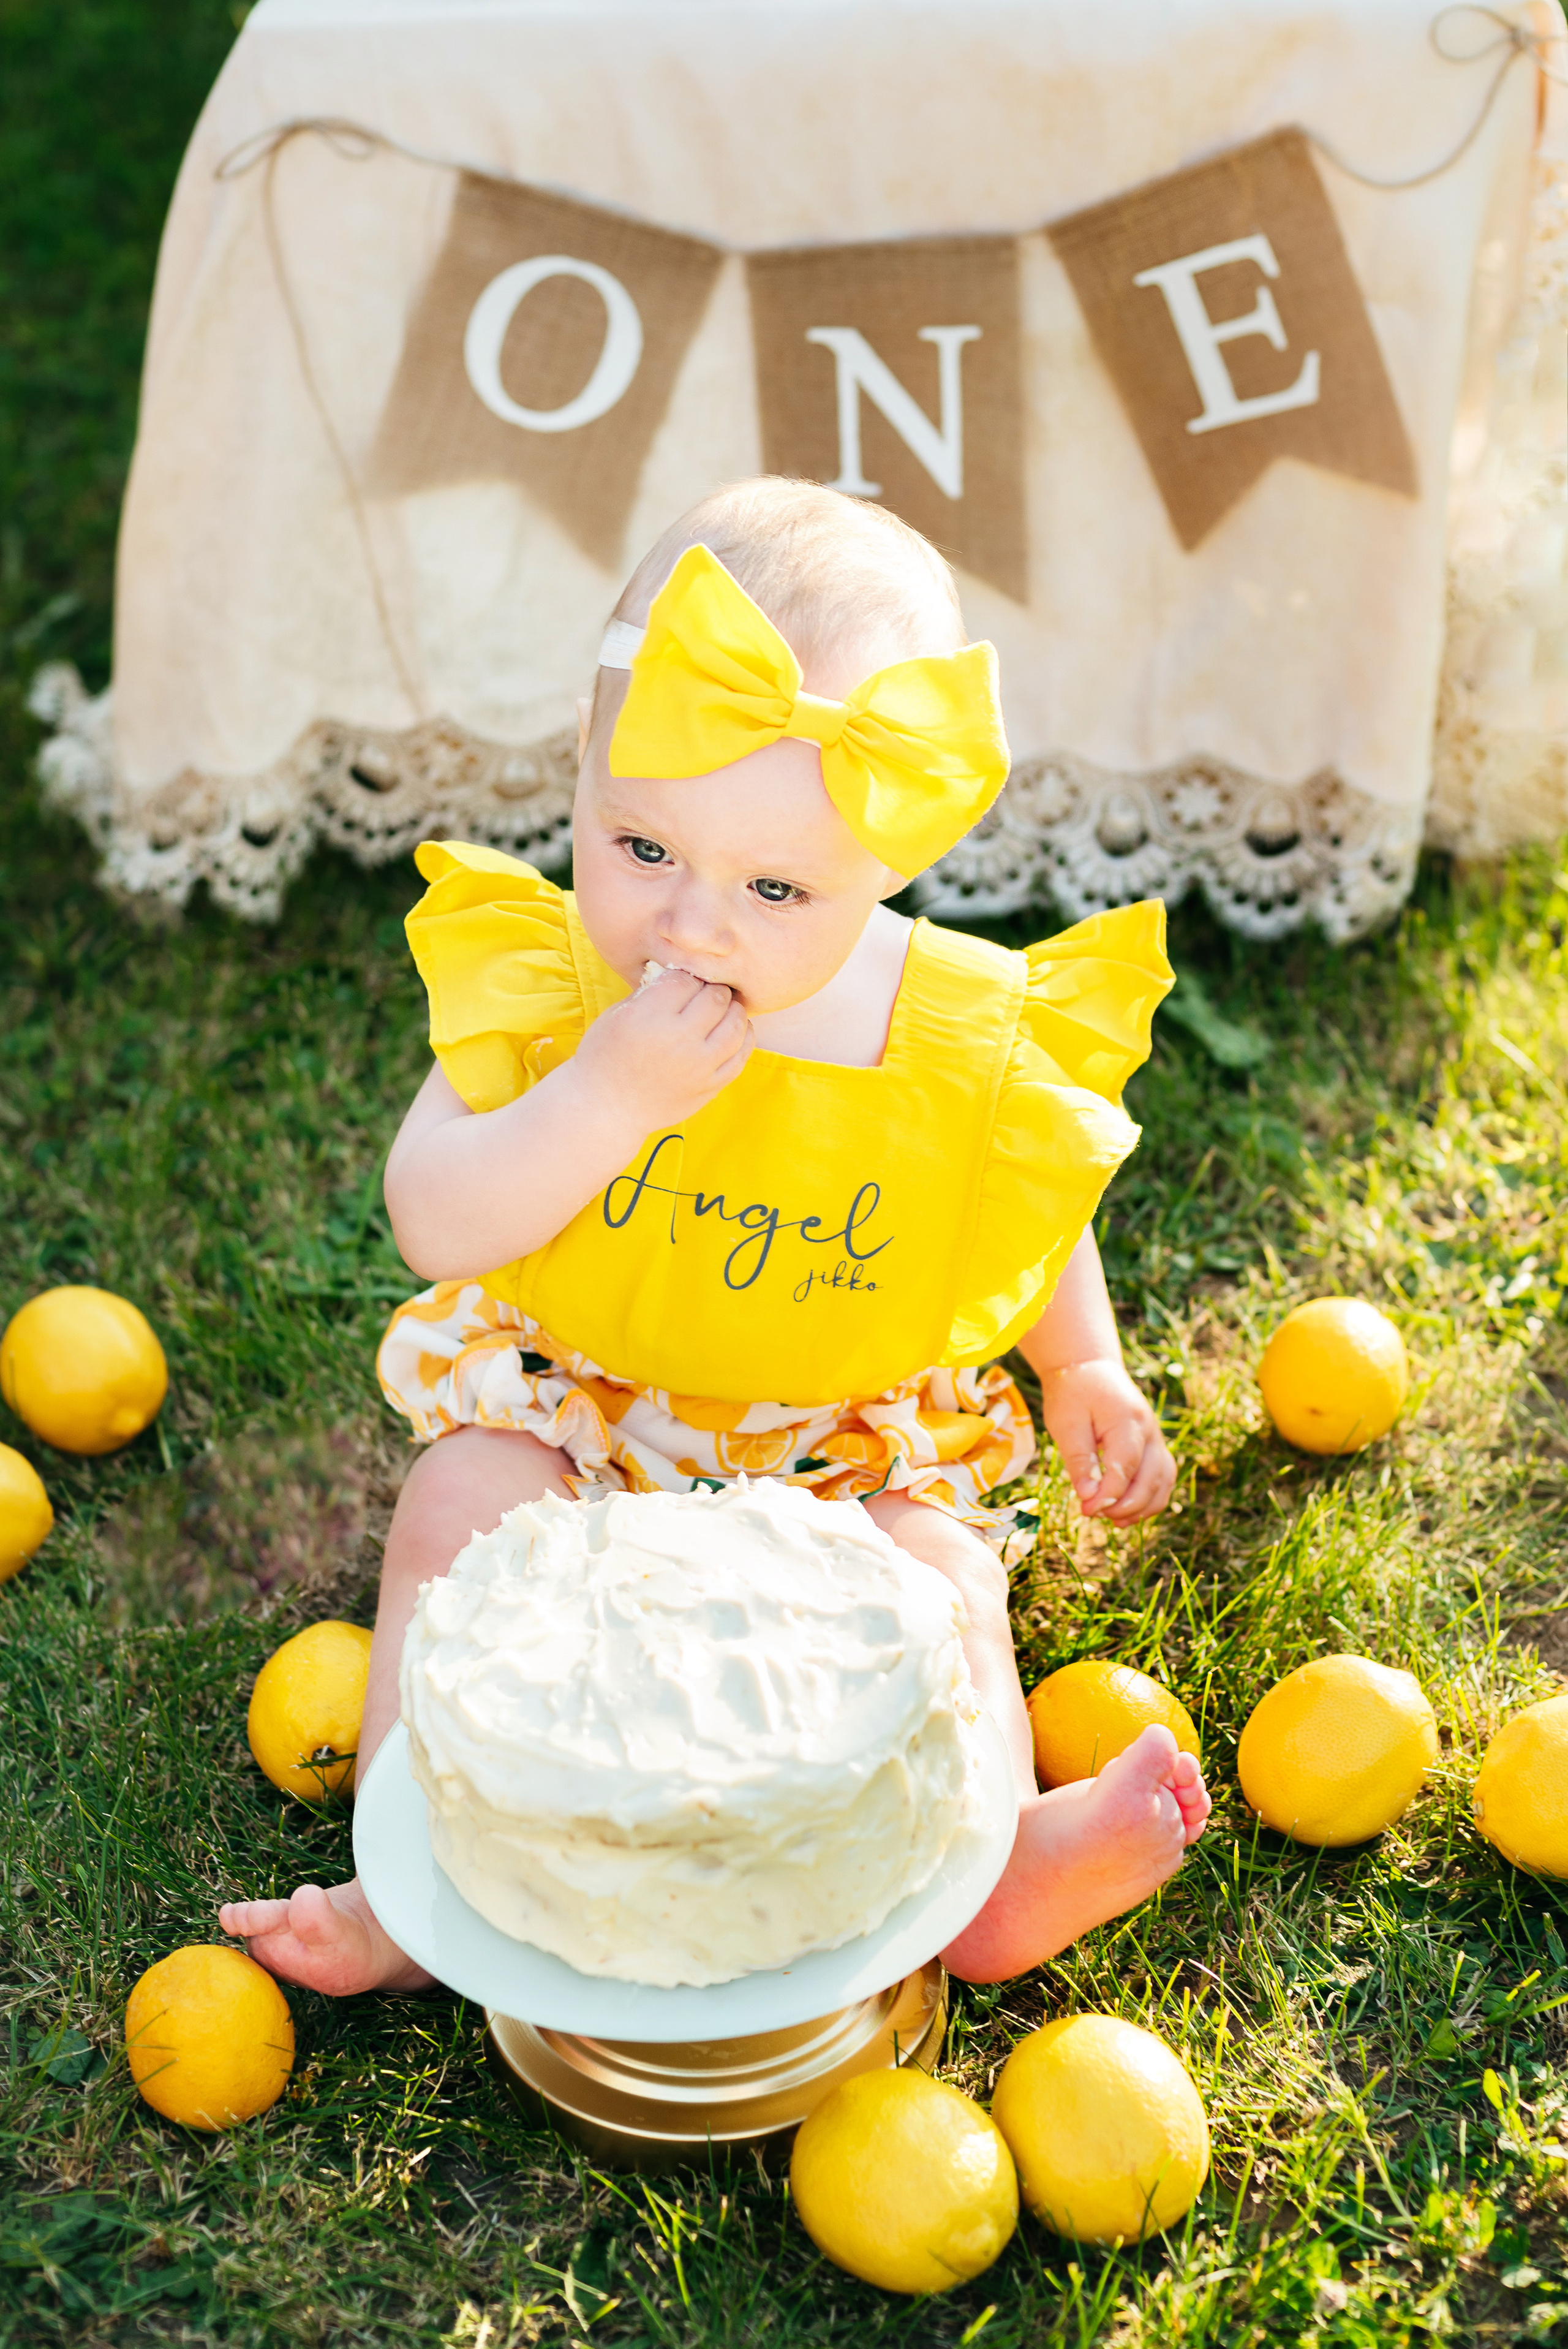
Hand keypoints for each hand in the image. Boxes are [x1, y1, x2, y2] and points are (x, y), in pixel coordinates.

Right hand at [567, 969, 752, 1133]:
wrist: (606, 1108)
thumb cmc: (605, 1056)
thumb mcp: (617, 1014)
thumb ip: (651, 992)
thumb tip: (683, 971)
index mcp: (649, 1017)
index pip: (686, 979)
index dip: (687, 975)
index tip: (683, 981)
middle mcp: (678, 1040)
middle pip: (716, 997)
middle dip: (712, 988)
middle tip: (705, 991)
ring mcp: (699, 1066)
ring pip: (736, 1023)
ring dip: (733, 1010)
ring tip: (723, 1008)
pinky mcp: (710, 1087)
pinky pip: (741, 1055)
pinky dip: (742, 1037)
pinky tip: (734, 1030)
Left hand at [1037, 1357, 1175, 1523]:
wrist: (1089, 1369)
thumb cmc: (1073, 1394)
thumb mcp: (1066, 1424)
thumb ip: (1080, 1460)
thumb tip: (1089, 1497)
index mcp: (1127, 1420)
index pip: (1126, 1466)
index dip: (1109, 1494)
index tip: (1086, 1509)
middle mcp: (1150, 1431)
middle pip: (1151, 1479)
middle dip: (1125, 1505)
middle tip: (1093, 1514)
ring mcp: (1157, 1439)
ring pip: (1163, 1482)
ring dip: (1141, 1507)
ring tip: (1112, 1520)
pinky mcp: (1154, 1447)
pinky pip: (1163, 1478)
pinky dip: (1149, 1499)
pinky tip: (1127, 1512)